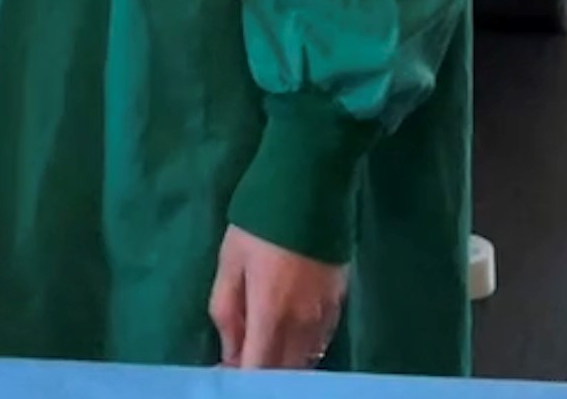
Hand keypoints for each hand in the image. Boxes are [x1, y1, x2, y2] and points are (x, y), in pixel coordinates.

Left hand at [210, 225, 347, 369]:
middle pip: (283, 371)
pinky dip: (303, 349)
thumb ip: (226, 312)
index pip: (257, 369)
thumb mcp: (230, 263)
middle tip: (243, 354)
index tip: (227, 369)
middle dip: (262, 372)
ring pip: (305, 360)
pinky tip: (290, 336)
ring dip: (284, 362)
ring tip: (264, 345)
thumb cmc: (259, 224)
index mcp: (270, 314)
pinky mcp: (339, 303)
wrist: (310, 189)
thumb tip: (229, 352)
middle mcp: (301, 324)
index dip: (241, 377)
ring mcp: (325, 315)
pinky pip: (321, 342)